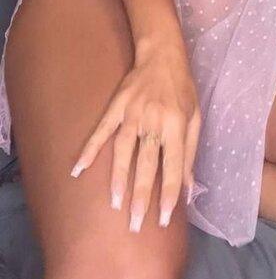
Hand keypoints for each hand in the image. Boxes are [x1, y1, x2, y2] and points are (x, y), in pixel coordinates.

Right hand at [70, 39, 200, 232]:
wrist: (162, 55)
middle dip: (142, 195)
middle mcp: (154, 120)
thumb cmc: (182, 90)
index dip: (168, 194)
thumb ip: (189, 153)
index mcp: (176, 124)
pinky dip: (89, 149)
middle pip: (147, 163)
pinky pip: (101, 130)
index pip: (173, 166)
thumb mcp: (194, 118)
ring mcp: (133, 113)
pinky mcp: (117, 106)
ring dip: (118, 178)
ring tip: (114, 204)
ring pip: (123, 150)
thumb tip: (189, 188)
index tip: (162, 219)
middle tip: (136, 224)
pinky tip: (77, 169)